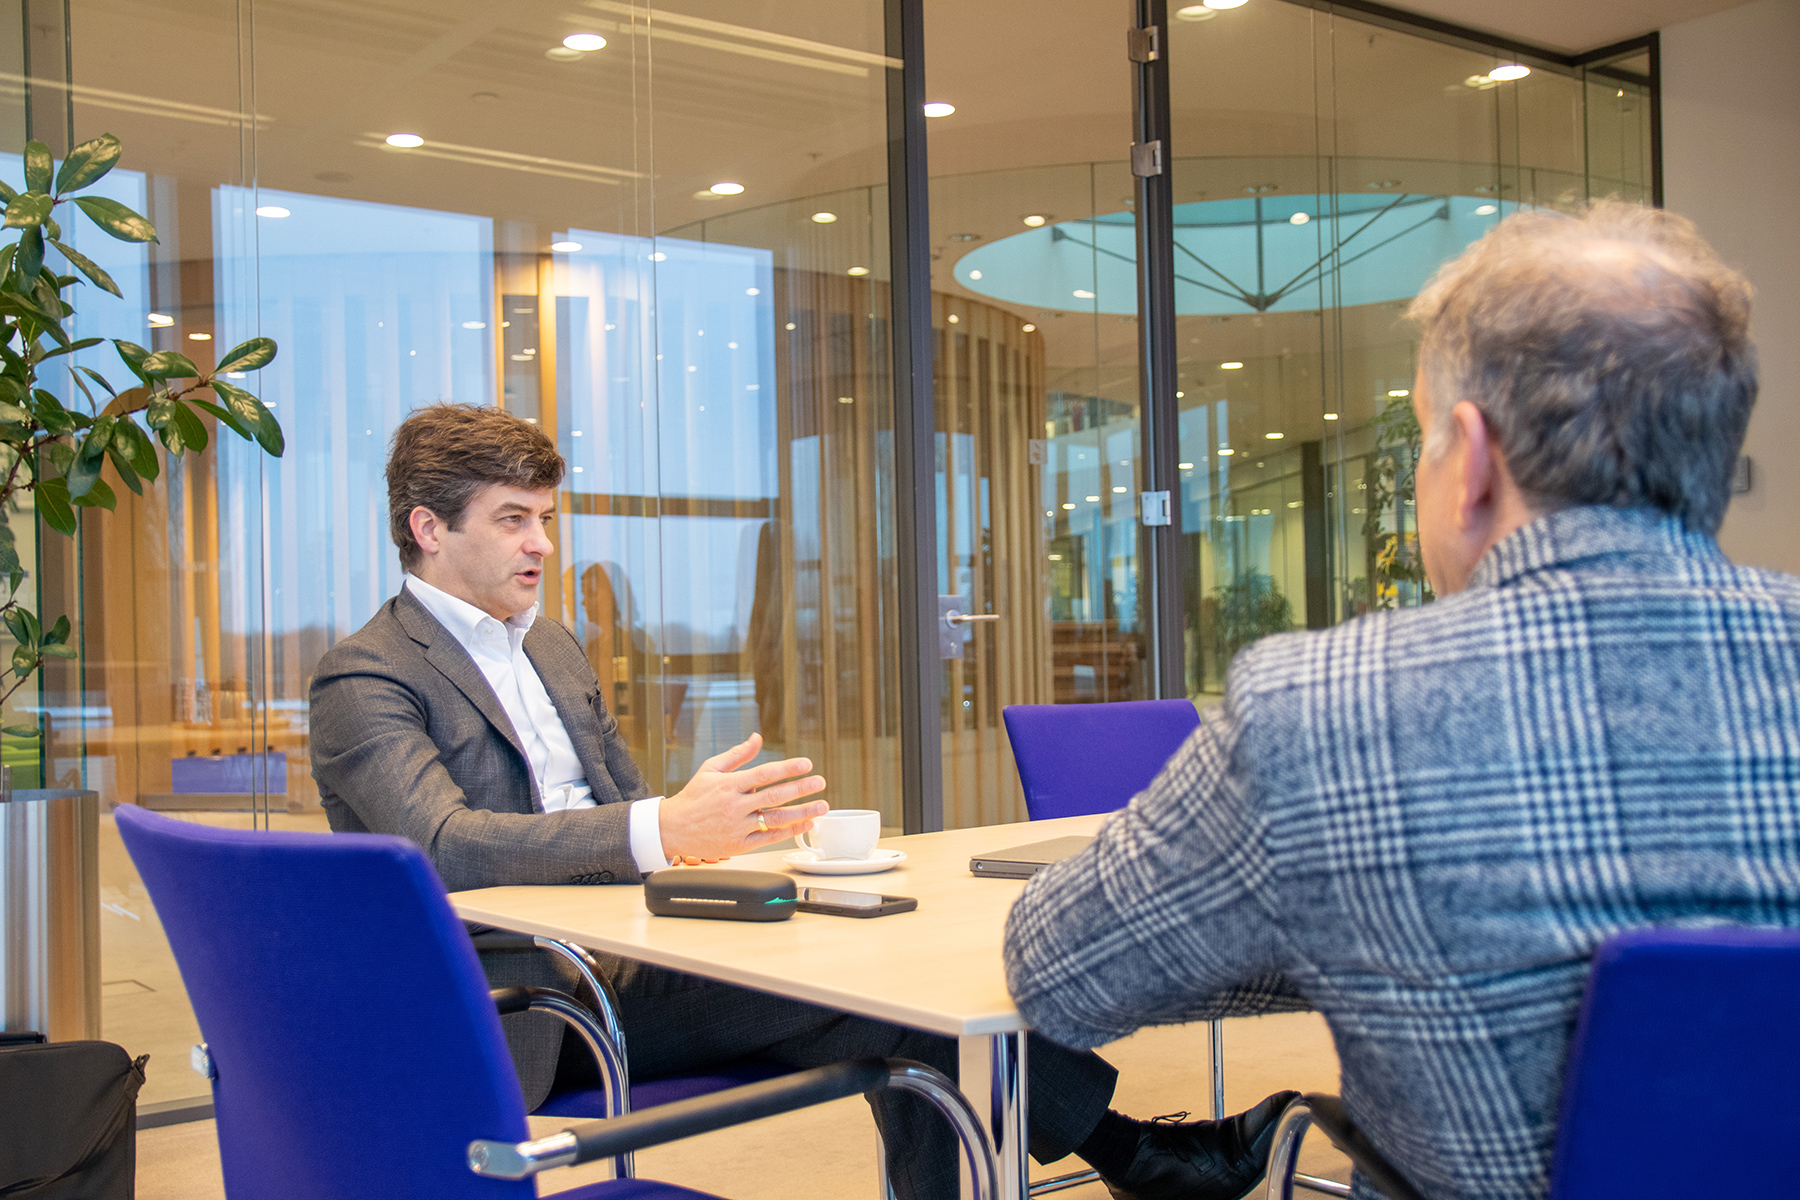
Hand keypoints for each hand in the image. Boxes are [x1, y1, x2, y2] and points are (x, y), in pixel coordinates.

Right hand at [659, 732, 828, 860]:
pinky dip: (789, 831)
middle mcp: (735, 806)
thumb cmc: (693, 797)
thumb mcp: (711, 769)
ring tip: (822, 806)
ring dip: (802, 813)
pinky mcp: (739, 845)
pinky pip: (769, 839)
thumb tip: (757, 737)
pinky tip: (805, 824)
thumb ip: (737, 754)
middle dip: (800, 789)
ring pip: (775, 819)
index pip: (763, 774)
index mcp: (729, 785)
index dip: (786, 769)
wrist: (672, 829)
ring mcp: (738, 827)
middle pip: (774, 796)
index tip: (806, 764)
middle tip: (820, 782)